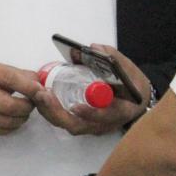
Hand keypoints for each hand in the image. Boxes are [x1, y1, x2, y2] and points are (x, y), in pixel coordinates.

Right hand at [0, 59, 40, 134]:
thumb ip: (18, 74)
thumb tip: (40, 85)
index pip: (11, 80)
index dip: (30, 88)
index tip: (41, 91)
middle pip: (10, 106)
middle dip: (27, 107)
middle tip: (32, 104)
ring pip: (7, 121)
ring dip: (22, 118)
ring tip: (23, 112)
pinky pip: (1, 130)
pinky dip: (12, 126)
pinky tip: (12, 118)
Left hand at [35, 45, 151, 135]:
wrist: (136, 99)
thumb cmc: (133, 85)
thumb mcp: (128, 69)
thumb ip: (112, 59)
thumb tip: (93, 49)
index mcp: (123, 110)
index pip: (108, 116)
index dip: (92, 114)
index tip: (77, 107)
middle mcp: (106, 123)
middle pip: (80, 126)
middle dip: (59, 113)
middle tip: (45, 96)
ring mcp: (94, 126)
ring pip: (70, 125)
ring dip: (51, 112)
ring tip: (39, 95)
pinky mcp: (84, 123)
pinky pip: (66, 121)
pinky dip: (52, 111)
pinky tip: (42, 97)